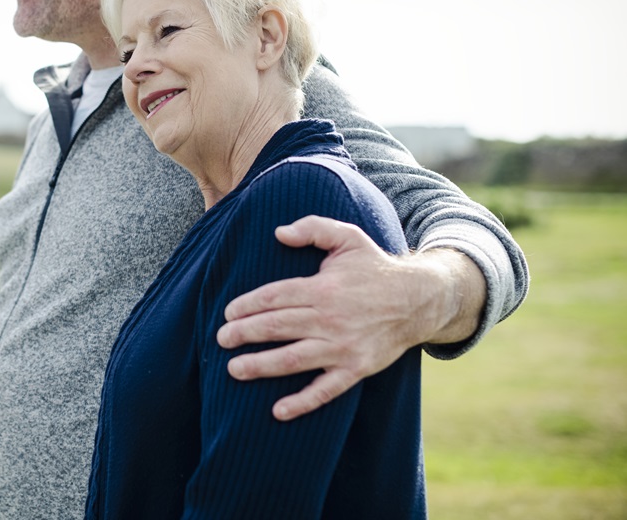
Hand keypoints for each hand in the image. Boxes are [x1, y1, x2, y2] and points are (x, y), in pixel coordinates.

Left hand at [216, 215, 484, 420]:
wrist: (419, 300)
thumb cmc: (374, 267)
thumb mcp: (348, 237)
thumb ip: (313, 228)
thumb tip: (278, 232)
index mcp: (322, 288)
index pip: (274, 297)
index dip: (248, 305)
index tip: (228, 313)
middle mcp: (329, 318)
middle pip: (277, 327)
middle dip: (244, 334)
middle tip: (220, 339)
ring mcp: (342, 347)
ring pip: (293, 359)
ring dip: (260, 366)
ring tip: (233, 369)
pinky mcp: (356, 369)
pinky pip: (326, 390)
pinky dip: (302, 402)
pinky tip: (278, 411)